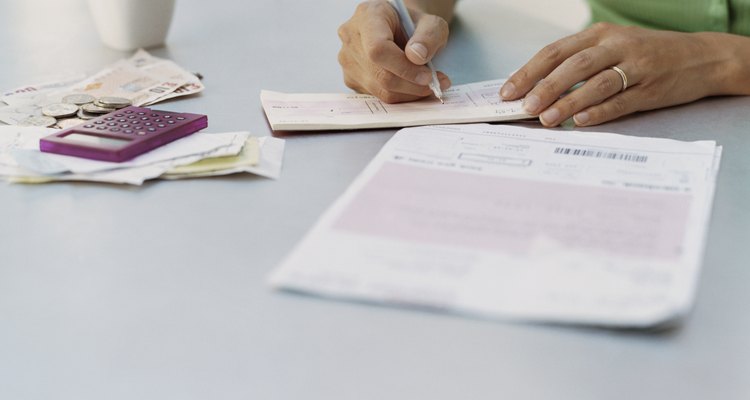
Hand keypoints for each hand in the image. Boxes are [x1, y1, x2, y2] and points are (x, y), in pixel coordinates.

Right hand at [337, 0, 450, 102]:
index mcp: (367, 16)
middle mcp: (351, 38)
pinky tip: (411, 85)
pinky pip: (377, 96)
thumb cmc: (412, 24)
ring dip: (409, 93)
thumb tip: (417, 57)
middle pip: (380, 74)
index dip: (403, 67)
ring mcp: (348, 61)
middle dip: (411, 84)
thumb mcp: (431, 23)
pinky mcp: (352, 79)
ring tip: (428, 84)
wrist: (397, 29)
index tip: (427, 76)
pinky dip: (400, 96)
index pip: (378, 49)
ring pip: (380, 90)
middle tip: (434, 83)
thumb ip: (429, 36)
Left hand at [499, 23, 736, 126]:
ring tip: (546, 118)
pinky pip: (622, 100)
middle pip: (573, 64)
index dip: (529, 72)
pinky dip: (600, 111)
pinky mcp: (652, 88)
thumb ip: (578, 64)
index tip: (508, 92)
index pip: (555, 51)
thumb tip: (535, 89)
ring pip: (596, 82)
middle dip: (544, 86)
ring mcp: (636, 66)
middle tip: (523, 106)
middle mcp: (616, 45)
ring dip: (568, 101)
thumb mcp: (612, 47)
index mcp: (599, 34)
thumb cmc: (647, 55)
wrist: (703, 57)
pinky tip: (581, 122)